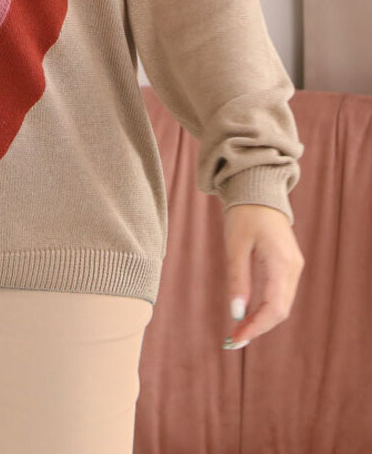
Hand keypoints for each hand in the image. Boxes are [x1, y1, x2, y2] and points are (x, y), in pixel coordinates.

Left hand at [221, 203, 304, 348]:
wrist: (258, 189)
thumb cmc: (244, 214)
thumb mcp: (235, 246)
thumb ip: (237, 279)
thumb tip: (236, 313)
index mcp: (282, 263)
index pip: (275, 308)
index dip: (256, 328)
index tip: (236, 339)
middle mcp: (293, 268)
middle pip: (280, 310)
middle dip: (258, 327)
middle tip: (234, 338)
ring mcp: (294, 266)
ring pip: (282, 304)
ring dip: (262, 320)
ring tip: (239, 330)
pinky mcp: (289, 264)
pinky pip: (281, 294)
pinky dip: (267, 308)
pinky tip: (250, 314)